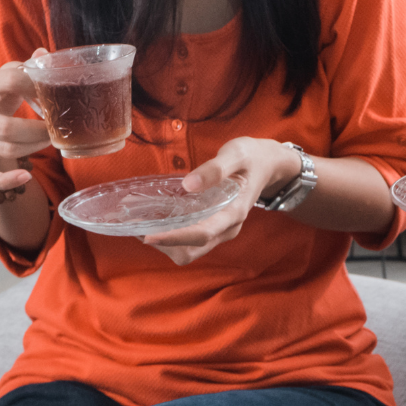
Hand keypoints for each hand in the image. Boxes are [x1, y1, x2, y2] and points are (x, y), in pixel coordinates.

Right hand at [0, 48, 51, 194]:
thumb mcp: (7, 77)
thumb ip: (26, 67)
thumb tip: (45, 54)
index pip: (9, 81)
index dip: (37, 87)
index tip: (54, 95)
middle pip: (6, 127)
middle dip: (38, 130)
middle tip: (56, 128)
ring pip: (5, 150)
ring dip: (34, 147)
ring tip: (50, 140)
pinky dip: (7, 180)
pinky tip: (25, 176)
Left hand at [141, 137, 301, 265]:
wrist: (268, 164)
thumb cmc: (252, 157)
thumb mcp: (236, 154)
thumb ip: (215, 168)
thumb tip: (189, 185)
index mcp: (234, 213)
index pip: (201, 234)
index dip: (173, 238)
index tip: (147, 235)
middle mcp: (227, 228)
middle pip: (191, 251)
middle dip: (163, 243)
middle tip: (138, 224)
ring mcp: (220, 230)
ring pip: (188, 251)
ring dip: (164, 242)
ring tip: (141, 221)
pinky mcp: (213, 227)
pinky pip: (189, 242)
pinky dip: (170, 236)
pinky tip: (156, 218)